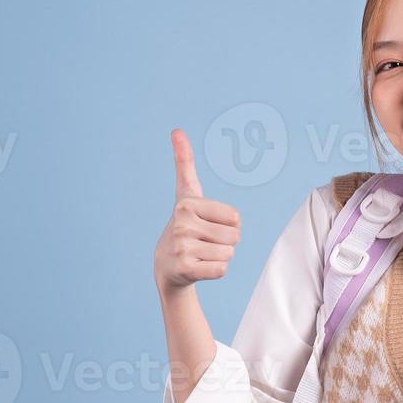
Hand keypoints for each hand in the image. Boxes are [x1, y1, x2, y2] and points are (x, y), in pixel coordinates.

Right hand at [153, 128, 242, 297]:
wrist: (167, 266)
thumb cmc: (185, 226)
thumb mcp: (186, 193)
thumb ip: (184, 163)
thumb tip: (176, 130)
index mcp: (187, 203)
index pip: (235, 217)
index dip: (228, 225)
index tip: (207, 225)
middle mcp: (182, 223)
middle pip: (234, 236)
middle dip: (225, 243)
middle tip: (204, 243)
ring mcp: (182, 247)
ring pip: (229, 253)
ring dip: (219, 257)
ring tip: (200, 255)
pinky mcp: (186, 268)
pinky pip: (221, 270)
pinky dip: (215, 272)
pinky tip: (199, 268)